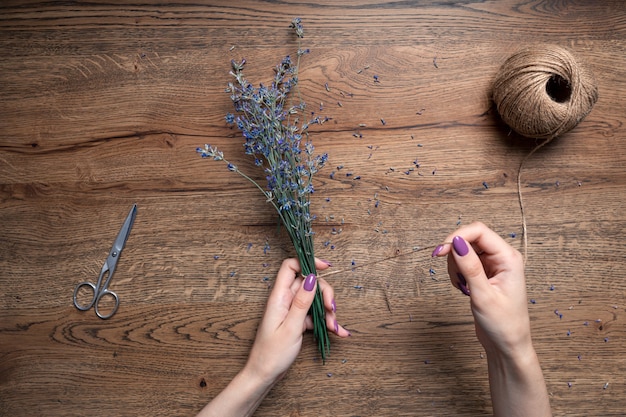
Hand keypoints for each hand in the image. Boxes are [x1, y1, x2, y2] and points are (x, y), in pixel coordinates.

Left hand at [246, 258, 350, 384]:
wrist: (264, 375)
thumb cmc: (272, 353)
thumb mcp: (291, 327)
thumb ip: (302, 301)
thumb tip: (311, 277)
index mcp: (279, 297)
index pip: (291, 267)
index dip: (308, 262)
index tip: (326, 268)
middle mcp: (285, 300)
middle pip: (308, 283)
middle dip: (324, 294)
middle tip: (332, 309)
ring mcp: (291, 311)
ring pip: (314, 300)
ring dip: (327, 311)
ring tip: (335, 327)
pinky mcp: (297, 321)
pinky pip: (314, 316)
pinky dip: (326, 323)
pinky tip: (338, 332)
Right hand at [431, 221, 529, 356]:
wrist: (507, 346)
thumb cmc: (503, 325)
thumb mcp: (483, 295)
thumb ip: (469, 266)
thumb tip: (456, 242)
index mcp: (509, 258)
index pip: (479, 231)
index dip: (457, 237)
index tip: (440, 251)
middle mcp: (502, 258)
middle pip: (470, 239)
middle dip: (455, 253)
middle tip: (453, 275)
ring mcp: (493, 265)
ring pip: (465, 250)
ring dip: (455, 265)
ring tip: (461, 286)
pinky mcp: (485, 274)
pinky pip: (465, 262)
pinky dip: (457, 272)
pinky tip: (462, 287)